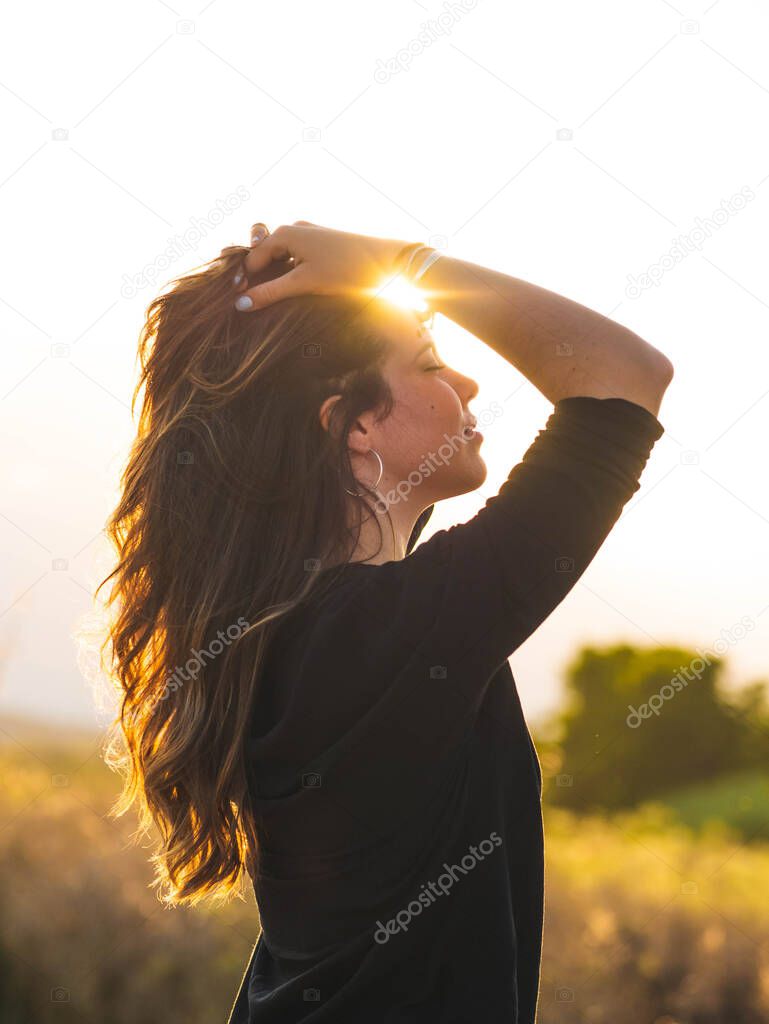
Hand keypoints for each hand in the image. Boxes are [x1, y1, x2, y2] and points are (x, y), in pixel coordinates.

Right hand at [233, 221, 411, 311]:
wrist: (387, 261)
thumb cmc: (345, 270)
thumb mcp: (304, 283)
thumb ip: (271, 292)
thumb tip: (241, 303)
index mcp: (284, 233)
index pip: (252, 259)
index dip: (244, 281)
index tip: (238, 304)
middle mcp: (293, 228)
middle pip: (262, 254)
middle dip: (254, 275)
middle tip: (247, 298)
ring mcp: (308, 235)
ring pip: (279, 256)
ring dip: (271, 276)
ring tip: (268, 298)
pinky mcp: (321, 245)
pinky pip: (294, 257)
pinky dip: (287, 272)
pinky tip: (291, 291)